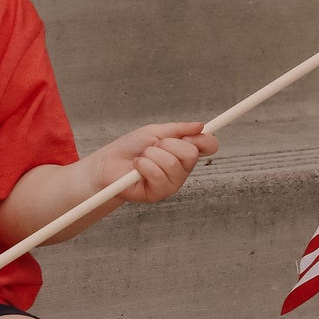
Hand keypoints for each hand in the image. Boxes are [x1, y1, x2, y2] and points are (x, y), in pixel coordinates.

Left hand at [94, 122, 219, 204]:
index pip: (209, 146)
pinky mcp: (159, 194)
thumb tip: (200, 125)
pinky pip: (157, 175)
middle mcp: (182, 169)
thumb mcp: (155, 132)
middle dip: (167, 144)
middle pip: (191, 153)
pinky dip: (143, 165)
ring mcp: (172, 183)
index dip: (204, 139)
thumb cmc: (131, 148)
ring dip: (151, 155)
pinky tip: (137, 168)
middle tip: (153, 147)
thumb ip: (179, 129)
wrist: (109, 163)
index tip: (190, 134)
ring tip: (142, 158)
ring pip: (172, 163)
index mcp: (184, 153)